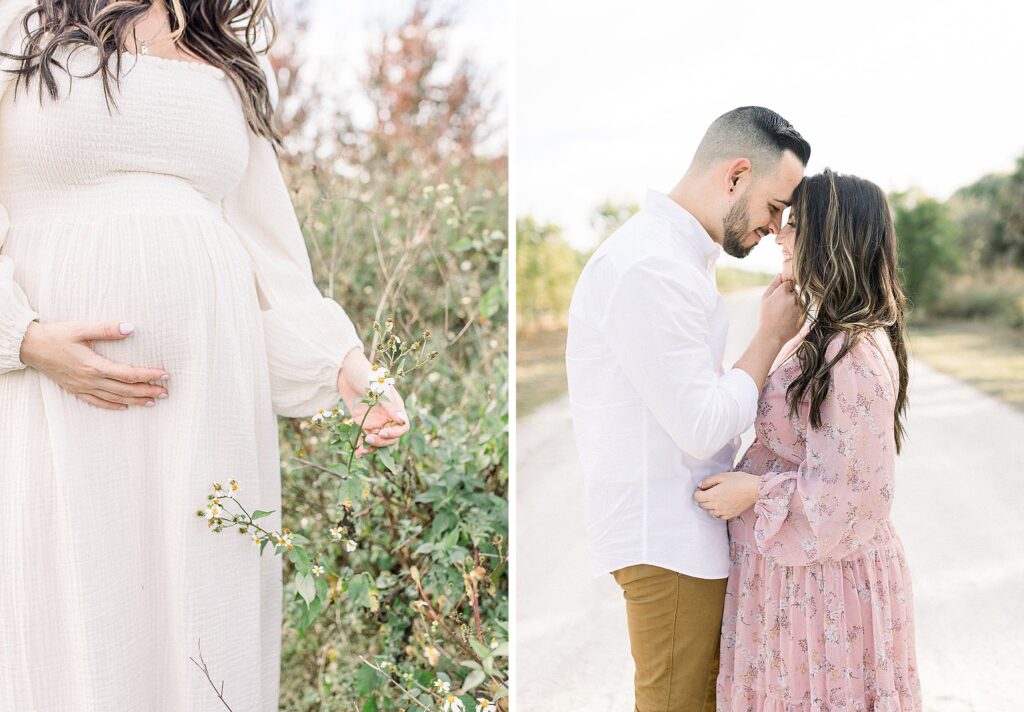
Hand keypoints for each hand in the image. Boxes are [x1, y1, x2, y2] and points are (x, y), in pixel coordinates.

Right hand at [19, 320, 169, 409]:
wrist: (31, 347)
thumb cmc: (57, 335)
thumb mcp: (81, 328)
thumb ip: (107, 329)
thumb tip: (130, 327)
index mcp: (94, 366)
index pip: (128, 374)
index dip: (148, 375)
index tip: (165, 375)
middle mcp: (90, 380)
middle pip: (125, 389)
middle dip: (147, 391)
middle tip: (166, 393)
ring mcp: (82, 387)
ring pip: (114, 398)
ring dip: (134, 400)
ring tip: (152, 401)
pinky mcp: (75, 390)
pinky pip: (97, 402)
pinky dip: (112, 405)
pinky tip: (124, 406)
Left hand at [336, 347, 410, 456]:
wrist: (346, 371)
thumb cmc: (366, 375)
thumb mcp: (378, 388)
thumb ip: (390, 405)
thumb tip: (401, 420)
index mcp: (395, 408)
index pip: (402, 427)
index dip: (395, 433)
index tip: (382, 432)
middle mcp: (387, 417)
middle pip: (391, 437)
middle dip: (382, 441)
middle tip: (369, 438)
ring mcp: (375, 420)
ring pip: (378, 440)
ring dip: (372, 448)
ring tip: (361, 451)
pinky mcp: (363, 423)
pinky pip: (365, 438)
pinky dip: (362, 446)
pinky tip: (356, 451)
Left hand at [693, 471, 759, 520]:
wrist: (755, 489)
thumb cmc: (739, 480)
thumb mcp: (722, 476)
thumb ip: (708, 481)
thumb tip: (700, 486)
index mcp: (713, 495)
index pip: (696, 497)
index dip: (698, 491)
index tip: (703, 488)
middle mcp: (717, 505)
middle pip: (702, 504)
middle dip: (703, 498)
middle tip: (711, 491)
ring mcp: (723, 512)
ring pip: (709, 511)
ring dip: (709, 505)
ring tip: (717, 497)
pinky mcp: (730, 515)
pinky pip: (718, 516)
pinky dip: (717, 511)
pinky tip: (722, 505)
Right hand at [758, 273, 802, 343]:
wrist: (772, 336)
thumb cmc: (766, 317)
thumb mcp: (765, 299)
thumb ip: (773, 284)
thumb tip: (780, 274)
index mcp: (783, 291)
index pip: (789, 283)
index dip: (784, 290)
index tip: (779, 298)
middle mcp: (793, 297)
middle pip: (795, 292)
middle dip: (789, 297)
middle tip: (780, 309)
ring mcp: (800, 306)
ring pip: (799, 301)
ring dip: (794, 305)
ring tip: (784, 315)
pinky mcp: (805, 315)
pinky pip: (803, 310)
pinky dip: (797, 313)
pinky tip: (789, 320)